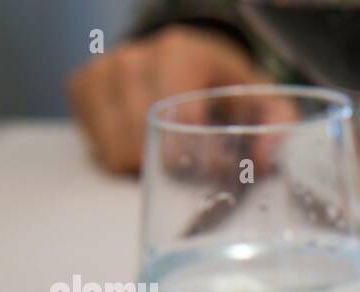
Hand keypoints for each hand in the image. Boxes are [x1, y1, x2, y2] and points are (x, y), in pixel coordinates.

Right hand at [66, 26, 268, 174]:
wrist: (184, 56)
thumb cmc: (226, 85)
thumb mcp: (263, 98)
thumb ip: (279, 124)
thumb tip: (264, 160)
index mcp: (180, 52)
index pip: (179, 120)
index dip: (199, 157)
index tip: (216, 172)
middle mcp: (134, 55)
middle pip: (143, 141)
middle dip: (172, 165)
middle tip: (193, 165)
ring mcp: (102, 69)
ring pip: (116, 152)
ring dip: (146, 166)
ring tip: (169, 151)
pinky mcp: (81, 86)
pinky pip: (97, 150)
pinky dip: (122, 158)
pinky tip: (143, 142)